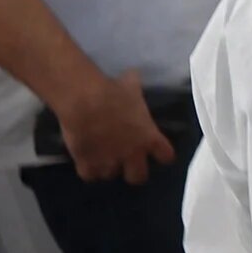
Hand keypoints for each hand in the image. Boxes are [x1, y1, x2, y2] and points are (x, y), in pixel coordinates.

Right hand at [57, 69, 174, 183]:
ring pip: (111, 175)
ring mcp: (110, 162)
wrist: (85, 101)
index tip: (154, 149)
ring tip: (101, 156)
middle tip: (126, 161)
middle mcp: (132, 154)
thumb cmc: (112, 91)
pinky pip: (90, 176)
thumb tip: (133, 75)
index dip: (161, 154)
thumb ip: (135, 88)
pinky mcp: (87, 165)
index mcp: (149, 137)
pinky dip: (88, 169)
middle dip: (134, 171)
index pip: (166, 156)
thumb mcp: (130, 85)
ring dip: (107, 167)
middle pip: (139, 177)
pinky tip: (86, 160)